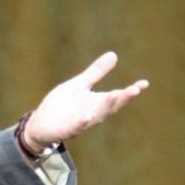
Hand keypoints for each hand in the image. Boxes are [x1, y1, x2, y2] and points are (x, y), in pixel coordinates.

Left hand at [22, 51, 147, 152]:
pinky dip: (81, 122)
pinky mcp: (65, 130)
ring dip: (105, 107)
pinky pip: (74, 127)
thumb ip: (96, 73)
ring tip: (115, 95)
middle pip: (110, 107)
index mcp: (97, 103)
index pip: (117, 97)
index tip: (144, 84)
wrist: (40, 124)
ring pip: (95, 117)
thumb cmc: (61, 105)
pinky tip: (87, 116)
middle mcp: (92, 114)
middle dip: (122, 98)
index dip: (130, 91)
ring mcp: (79, 123)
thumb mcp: (79, 85)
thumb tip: (114, 54)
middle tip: (135, 90)